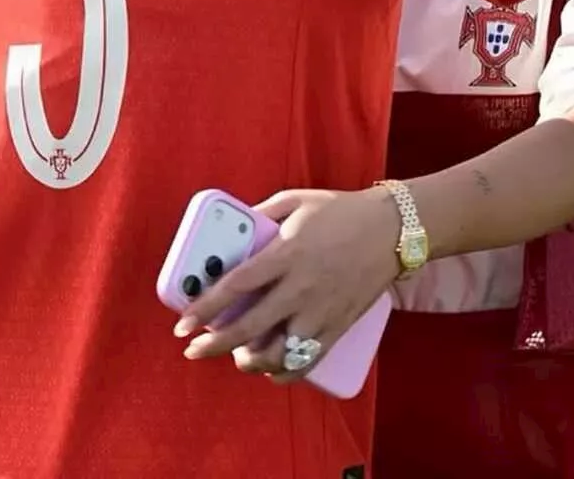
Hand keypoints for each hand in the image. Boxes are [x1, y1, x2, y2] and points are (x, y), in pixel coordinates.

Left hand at [174, 188, 398, 380]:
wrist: (390, 229)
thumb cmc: (340, 211)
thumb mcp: (294, 201)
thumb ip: (261, 214)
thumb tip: (234, 229)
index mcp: (286, 253)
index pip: (236, 286)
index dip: (205, 307)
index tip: (183, 323)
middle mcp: (301, 287)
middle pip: (249, 327)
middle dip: (214, 344)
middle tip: (194, 349)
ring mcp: (320, 311)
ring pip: (277, 353)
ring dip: (249, 361)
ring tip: (235, 355)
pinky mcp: (338, 327)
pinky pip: (307, 361)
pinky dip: (284, 372)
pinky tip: (270, 369)